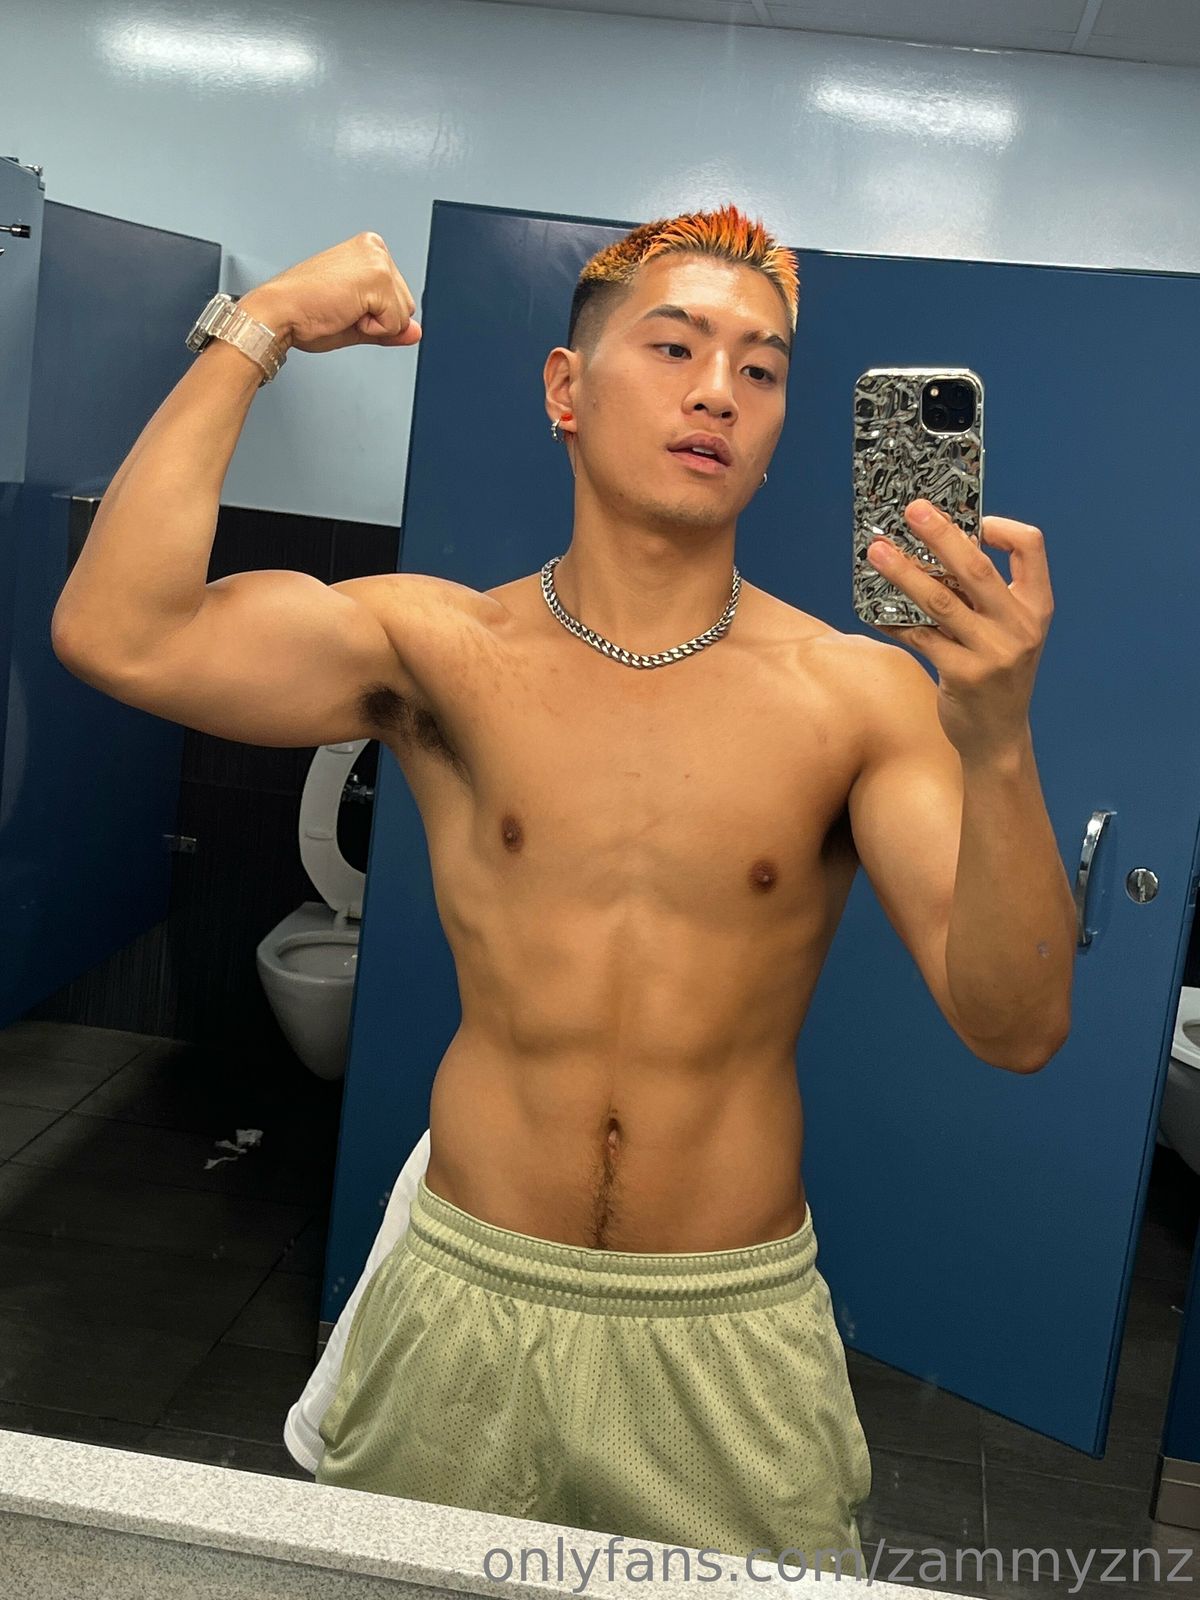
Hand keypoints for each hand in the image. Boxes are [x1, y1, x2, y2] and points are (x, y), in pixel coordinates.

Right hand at [245, 232, 421, 354]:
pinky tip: (344, 312)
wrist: (279, 312)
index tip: (343, 305)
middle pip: (406, 306)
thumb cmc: (304, 310)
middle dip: (377, 320)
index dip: (374, 316)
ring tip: (342, 309)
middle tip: (342, 309)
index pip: (398, 299)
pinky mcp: (377, 278)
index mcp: (369, 250)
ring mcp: (377, 261)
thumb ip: (390, 325)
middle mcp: (376, 248)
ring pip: (403, 316)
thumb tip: (416, 332)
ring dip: (374, 324)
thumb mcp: (357, 320)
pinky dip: (370, 329)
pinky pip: (394, 324)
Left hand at [865, 501, 1054, 760]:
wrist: (998, 736)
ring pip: (941, 601)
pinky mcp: (963, 676)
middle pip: (978, 568)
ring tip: (877, 552)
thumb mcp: (1009, 630)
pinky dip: (894, 621)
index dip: (1001, 527)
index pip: (1031, 547)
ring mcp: (993, 653)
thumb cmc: (998, 673)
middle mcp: (1020, 627)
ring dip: (905, 573)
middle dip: (942, 535)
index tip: (973, 522)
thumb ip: (984, 594)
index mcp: (1037, 606)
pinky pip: (920, 638)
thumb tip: (935, 548)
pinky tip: (873, 607)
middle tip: (912, 510)